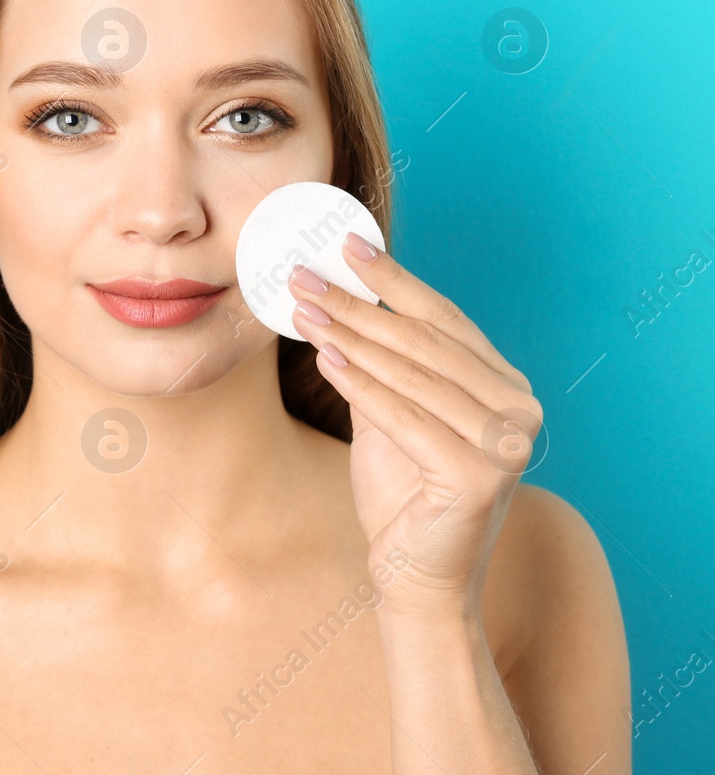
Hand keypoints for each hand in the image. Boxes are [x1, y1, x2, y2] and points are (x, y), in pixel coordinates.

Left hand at [288, 232, 542, 620]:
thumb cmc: (403, 493)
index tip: (345, 246)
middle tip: (304, 277)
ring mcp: (507, 442)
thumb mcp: (389, 413)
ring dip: (352, 338)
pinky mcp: (481, 474)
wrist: (416, 576)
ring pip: (413, 374)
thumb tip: (336, 296)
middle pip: (424, 341)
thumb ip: (377, 362)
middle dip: (358, 304)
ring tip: (305, 311)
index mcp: (505, 385)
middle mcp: (518, 407)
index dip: (394, 279)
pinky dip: (363, 387)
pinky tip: (326, 360)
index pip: (443, 319)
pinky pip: (406, 418)